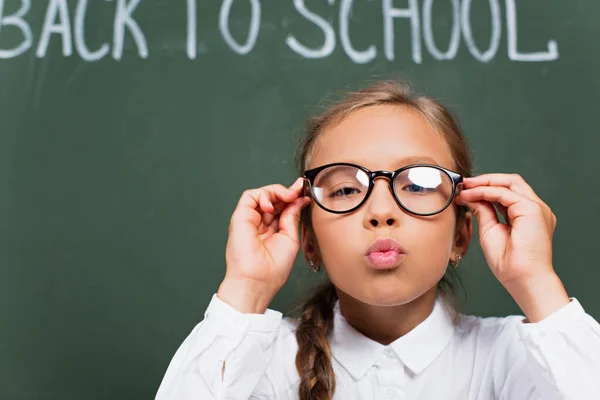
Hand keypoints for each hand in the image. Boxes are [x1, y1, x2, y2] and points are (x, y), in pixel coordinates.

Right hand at [220, 178, 309, 311]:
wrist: (258, 280)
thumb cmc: (273, 268)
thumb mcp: (290, 238)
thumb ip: (292, 217)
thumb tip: (299, 200)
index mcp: (273, 230)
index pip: (283, 207)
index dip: (293, 197)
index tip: (303, 190)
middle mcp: (260, 223)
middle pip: (274, 199)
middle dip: (287, 192)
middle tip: (298, 191)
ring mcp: (250, 219)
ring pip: (262, 194)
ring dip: (277, 191)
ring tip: (288, 197)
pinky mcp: (240, 216)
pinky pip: (249, 196)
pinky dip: (263, 195)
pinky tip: (272, 206)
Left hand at [455, 173, 557, 287]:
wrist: (522, 279)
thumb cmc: (509, 263)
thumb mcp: (490, 230)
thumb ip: (484, 211)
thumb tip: (471, 197)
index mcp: (527, 215)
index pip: (507, 192)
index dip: (485, 188)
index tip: (465, 190)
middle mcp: (535, 209)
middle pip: (511, 182)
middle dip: (485, 180)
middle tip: (464, 184)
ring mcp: (536, 208)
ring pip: (510, 182)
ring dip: (485, 183)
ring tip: (465, 188)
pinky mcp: (532, 209)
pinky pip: (505, 193)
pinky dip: (486, 191)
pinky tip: (471, 195)